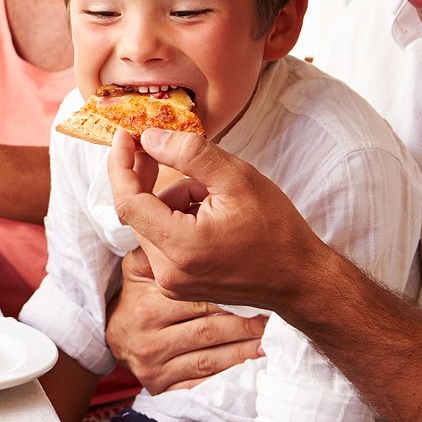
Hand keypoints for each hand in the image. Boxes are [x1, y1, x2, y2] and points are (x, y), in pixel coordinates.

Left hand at [107, 129, 329, 312]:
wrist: (301, 279)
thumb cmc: (277, 230)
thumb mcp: (237, 178)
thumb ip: (189, 154)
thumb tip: (149, 138)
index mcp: (180, 247)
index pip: (127, 201)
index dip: (120, 165)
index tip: (124, 137)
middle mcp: (168, 272)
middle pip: (138, 212)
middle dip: (152, 179)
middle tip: (166, 148)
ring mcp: (172, 283)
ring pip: (152, 224)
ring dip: (172, 200)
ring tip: (213, 194)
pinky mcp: (179, 285)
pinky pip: (163, 241)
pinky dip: (177, 218)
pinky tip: (210, 212)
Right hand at [107, 248, 265, 393]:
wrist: (116, 337)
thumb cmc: (137, 296)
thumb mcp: (137, 269)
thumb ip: (156, 250)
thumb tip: (185, 226)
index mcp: (145, 305)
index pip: (195, 300)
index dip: (228, 293)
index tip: (257, 288)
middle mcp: (147, 337)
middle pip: (207, 329)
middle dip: (243, 322)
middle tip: (272, 312)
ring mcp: (153, 365)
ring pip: (209, 357)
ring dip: (244, 347)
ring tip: (269, 335)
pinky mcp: (161, 386)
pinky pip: (202, 380)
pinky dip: (230, 369)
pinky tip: (253, 358)